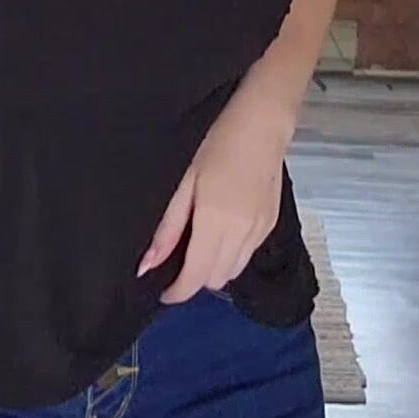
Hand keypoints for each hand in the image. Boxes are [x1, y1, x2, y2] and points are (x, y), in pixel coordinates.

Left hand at [138, 86, 294, 303]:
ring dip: (214, 268)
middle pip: (215, 280)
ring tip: (199, 246)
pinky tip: (221, 232)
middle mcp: (242, 233)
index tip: (163, 291)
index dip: (178, 292)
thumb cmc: (215, 144)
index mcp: (215, 222)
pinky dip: (232, 255)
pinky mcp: (271, 224)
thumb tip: (147, 265)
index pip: (196, 277)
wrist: (262, 124)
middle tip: (178, 260)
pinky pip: (248, 256)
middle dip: (195, 279)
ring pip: (233, 272)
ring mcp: (260, 230)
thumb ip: (167, 229)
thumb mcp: (184, 183)